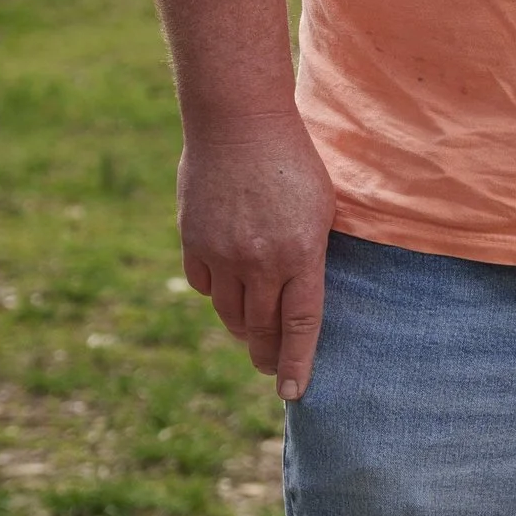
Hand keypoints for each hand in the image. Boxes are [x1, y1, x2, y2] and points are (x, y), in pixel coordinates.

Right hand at [179, 113, 337, 399]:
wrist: (237, 122)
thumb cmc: (293, 162)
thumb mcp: (321, 210)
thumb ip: (311, 257)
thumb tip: (304, 299)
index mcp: (299, 255)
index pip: (300, 326)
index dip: (298, 363)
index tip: (294, 392)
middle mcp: (258, 262)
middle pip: (262, 328)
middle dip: (268, 355)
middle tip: (273, 369)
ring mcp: (221, 254)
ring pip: (230, 313)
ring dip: (244, 328)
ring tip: (254, 334)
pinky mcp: (193, 243)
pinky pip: (203, 286)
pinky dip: (216, 294)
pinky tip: (228, 290)